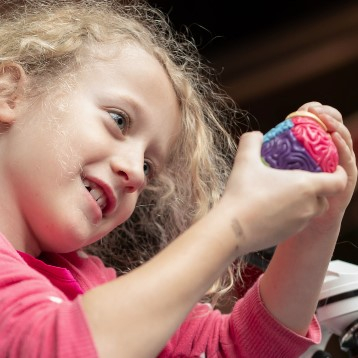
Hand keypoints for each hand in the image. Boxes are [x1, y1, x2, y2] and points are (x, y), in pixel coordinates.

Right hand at [219, 109, 348, 254]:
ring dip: (303, 202)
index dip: (339, 173)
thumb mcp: (245, 161)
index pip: (339, 181)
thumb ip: (252, 142)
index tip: (331, 168)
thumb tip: (256, 135)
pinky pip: (296, 222)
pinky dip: (290, 214)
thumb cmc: (242, 194)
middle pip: (324, 197)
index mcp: (306, 186)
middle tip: (299, 179)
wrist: (231, 230)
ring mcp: (299, 223)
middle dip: (317, 189)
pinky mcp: (287, 235)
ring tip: (282, 193)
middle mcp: (308, 207)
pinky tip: (269, 208)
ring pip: (310, 211)